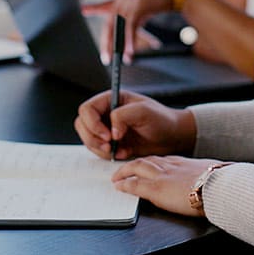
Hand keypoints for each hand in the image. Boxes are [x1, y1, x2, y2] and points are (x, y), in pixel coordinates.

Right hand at [74, 89, 195, 160]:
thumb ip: (123, 116)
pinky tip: (124, 152)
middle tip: (110, 146)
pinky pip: (97, 150)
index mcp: (111, 100)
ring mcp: (106, 128)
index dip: (92, 123)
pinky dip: (107, 155)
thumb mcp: (144, 111)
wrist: (171, 136)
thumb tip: (111, 130)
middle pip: (82, 124)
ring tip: (118, 150)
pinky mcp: (111, 143)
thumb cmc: (161, 119)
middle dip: (93, 138)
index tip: (108, 135)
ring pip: (87, 138)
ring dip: (99, 148)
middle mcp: (106, 113)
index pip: (87, 109)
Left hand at [83, 0, 174, 63]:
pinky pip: (130, 27)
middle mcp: (123, 0)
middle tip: (106, 58)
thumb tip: (129, 36)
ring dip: (120, 46)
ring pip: (119, 28)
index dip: (92, 8)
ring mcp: (129, 2)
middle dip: (106, 43)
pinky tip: (130, 50)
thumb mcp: (143, 7)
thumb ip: (134, 18)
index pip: (104, 5)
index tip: (83, 10)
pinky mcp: (138, 6)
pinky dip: (130, 41)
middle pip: (109, 24)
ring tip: (122, 58)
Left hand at [112, 156, 225, 216]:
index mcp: (183, 162)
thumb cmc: (220, 182)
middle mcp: (170, 165)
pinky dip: (125, 184)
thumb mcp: (212, 173)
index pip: (162, 159)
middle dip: (133, 164)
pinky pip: (135, 184)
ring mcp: (162, 176)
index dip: (151, 162)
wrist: (219, 186)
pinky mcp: (156, 189)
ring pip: (137, 167)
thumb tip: (212, 182)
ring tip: (116, 177)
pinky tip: (119, 187)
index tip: (145, 165)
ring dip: (125, 171)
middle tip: (123, 169)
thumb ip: (206, 175)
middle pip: (146, 160)